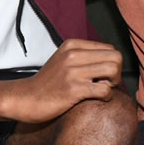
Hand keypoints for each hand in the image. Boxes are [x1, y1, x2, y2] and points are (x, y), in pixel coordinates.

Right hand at [4, 39, 121, 122]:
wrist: (27, 98)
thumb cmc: (49, 83)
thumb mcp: (63, 60)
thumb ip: (84, 56)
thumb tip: (112, 61)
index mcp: (72, 45)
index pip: (110, 48)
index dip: (111, 63)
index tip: (101, 76)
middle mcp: (73, 54)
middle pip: (116, 57)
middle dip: (116, 73)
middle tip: (106, 83)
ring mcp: (72, 71)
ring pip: (113, 70)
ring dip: (113, 83)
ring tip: (101, 90)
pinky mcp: (73, 89)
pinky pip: (105, 90)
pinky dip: (107, 97)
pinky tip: (97, 99)